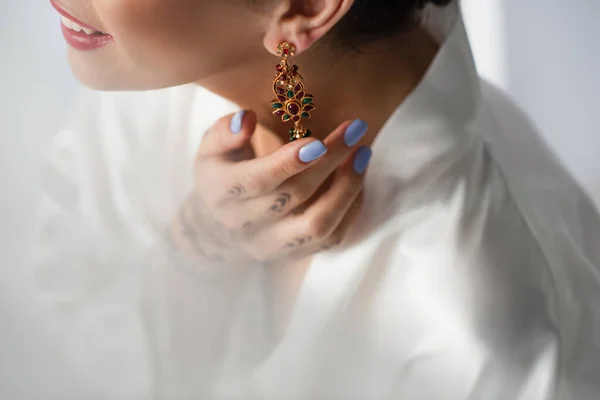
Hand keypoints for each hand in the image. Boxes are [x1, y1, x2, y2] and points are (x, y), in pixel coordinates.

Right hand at [170, 110, 371, 262]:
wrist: (219, 223)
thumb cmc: (224, 172)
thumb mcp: (212, 147)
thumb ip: (224, 131)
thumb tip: (246, 119)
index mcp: (222, 193)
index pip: (257, 181)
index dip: (287, 163)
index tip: (318, 142)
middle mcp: (245, 225)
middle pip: (294, 196)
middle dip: (329, 162)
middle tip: (354, 129)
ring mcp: (271, 245)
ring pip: (317, 225)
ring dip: (347, 189)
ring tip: (363, 154)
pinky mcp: (294, 254)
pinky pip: (331, 238)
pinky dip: (351, 208)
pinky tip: (358, 178)